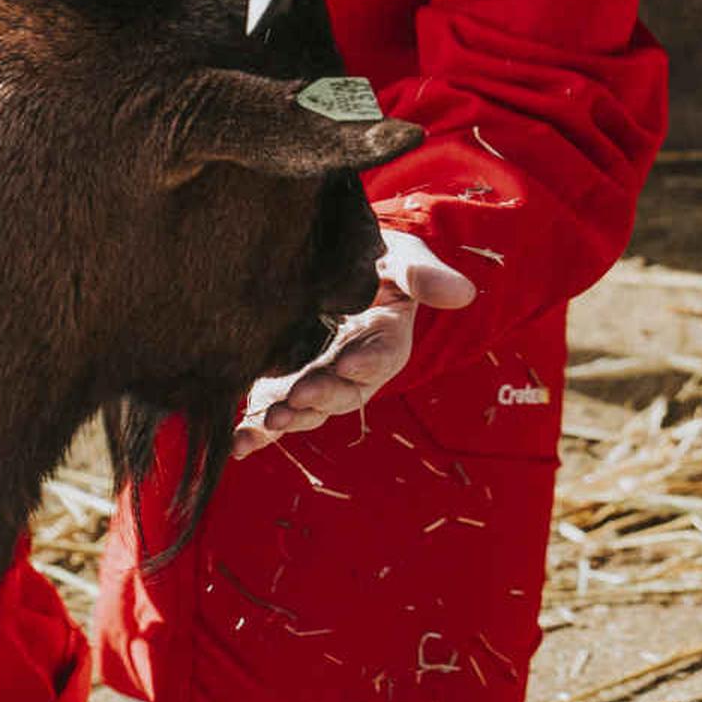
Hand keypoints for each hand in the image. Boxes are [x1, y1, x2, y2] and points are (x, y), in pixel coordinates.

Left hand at [232, 225, 477, 458]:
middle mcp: (353, 368)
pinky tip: (238, 444)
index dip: (367, 363)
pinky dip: (256, 433)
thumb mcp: (401, 257)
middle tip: (300, 395)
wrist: (330, 261)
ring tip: (271, 420)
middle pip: (344, 392)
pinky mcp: (284, 384)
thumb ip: (423, 274)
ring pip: (309, 408)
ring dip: (291, 418)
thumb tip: (464, 294)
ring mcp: (317, 378)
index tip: (348, 363)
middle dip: (323, 396)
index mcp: (384, 339)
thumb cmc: (370, 256)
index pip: (381, 356)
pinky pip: (273, 414)